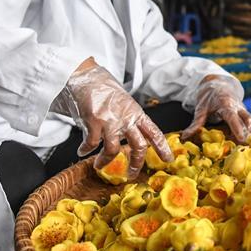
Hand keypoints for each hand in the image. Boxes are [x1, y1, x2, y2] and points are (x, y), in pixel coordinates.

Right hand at [52, 60, 172, 178]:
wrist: (86, 76)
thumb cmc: (105, 90)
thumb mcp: (125, 104)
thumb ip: (129, 119)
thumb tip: (132, 136)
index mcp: (136, 113)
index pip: (154, 132)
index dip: (163, 147)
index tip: (168, 160)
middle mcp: (126, 118)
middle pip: (139, 146)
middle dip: (136, 164)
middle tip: (131, 175)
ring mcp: (110, 120)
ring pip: (113, 149)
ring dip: (105, 161)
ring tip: (99, 166)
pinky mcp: (94, 121)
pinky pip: (91, 144)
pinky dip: (86, 150)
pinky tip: (82, 151)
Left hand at [182, 75, 250, 142]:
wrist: (218, 85)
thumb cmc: (209, 97)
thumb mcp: (201, 108)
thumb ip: (196, 123)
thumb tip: (185, 136)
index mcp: (226, 103)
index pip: (232, 116)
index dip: (237, 128)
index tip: (241, 138)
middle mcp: (237, 106)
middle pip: (247, 119)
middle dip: (250, 132)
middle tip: (250, 145)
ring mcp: (242, 110)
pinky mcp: (244, 114)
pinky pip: (250, 122)